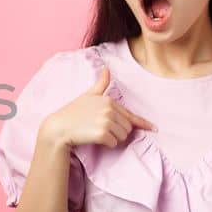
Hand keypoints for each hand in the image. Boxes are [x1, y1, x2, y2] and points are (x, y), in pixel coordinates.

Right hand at [36, 66, 154, 148]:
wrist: (58, 127)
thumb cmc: (73, 112)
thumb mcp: (88, 95)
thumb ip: (101, 83)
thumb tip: (107, 67)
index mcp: (109, 100)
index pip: (130, 115)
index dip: (142, 123)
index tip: (153, 128)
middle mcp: (109, 108)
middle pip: (127, 128)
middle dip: (117, 132)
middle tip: (101, 129)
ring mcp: (106, 120)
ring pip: (122, 136)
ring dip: (112, 138)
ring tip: (96, 132)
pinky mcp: (102, 133)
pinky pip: (113, 143)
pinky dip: (106, 144)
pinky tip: (94, 138)